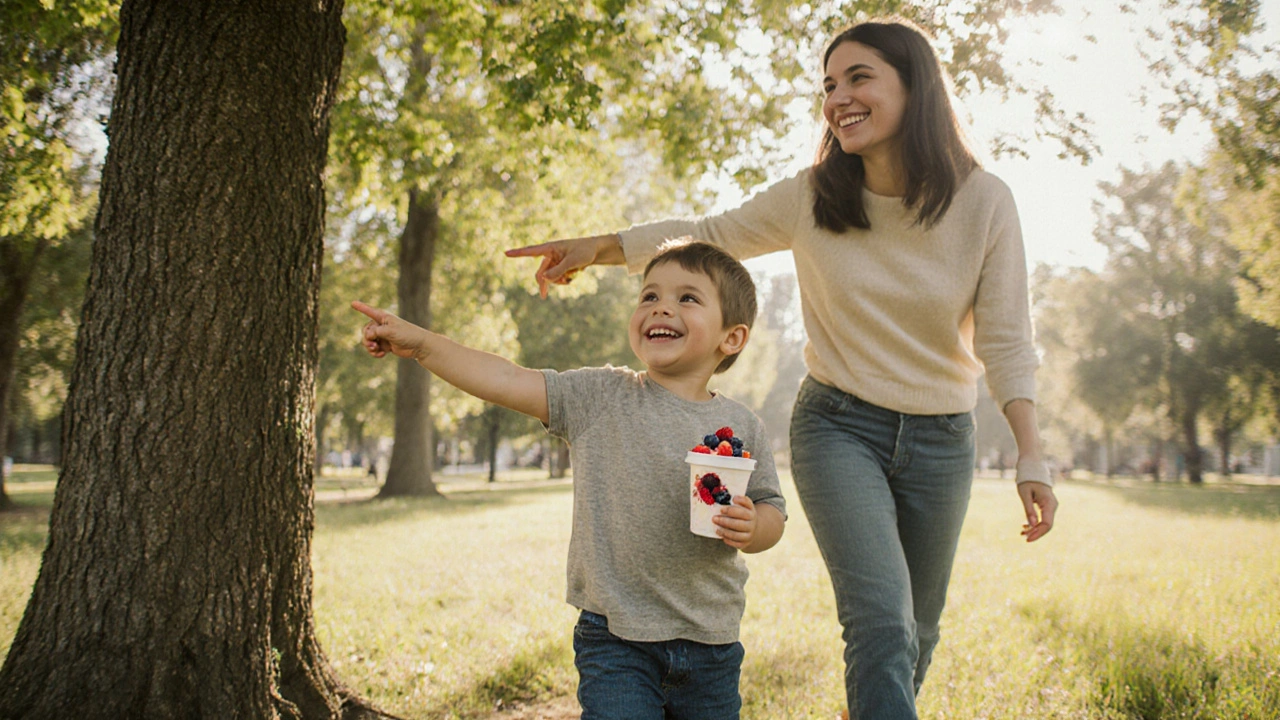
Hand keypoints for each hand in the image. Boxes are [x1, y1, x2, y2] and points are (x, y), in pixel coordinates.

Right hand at [351, 301, 426, 360]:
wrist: (419, 346)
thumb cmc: (407, 334)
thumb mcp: (390, 331)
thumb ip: (376, 332)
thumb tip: (367, 336)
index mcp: (383, 317)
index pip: (369, 311)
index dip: (361, 307)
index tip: (352, 303)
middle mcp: (382, 325)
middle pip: (365, 331)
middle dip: (366, 338)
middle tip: (373, 345)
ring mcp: (383, 336)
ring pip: (368, 341)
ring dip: (370, 347)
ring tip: (376, 350)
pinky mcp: (385, 345)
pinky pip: (374, 349)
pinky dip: (375, 352)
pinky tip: (382, 355)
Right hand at [505, 234, 620, 297]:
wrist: (597, 251)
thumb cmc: (585, 251)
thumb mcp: (572, 262)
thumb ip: (558, 270)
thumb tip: (543, 279)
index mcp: (550, 248)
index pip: (531, 251)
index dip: (518, 253)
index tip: (505, 253)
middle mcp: (551, 255)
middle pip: (541, 272)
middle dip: (545, 283)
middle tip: (543, 297)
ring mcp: (556, 262)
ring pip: (550, 278)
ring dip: (559, 281)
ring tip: (570, 278)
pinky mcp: (561, 267)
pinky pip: (558, 278)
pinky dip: (564, 280)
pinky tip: (573, 276)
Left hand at [713, 495, 757, 549]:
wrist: (753, 528)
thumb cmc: (744, 514)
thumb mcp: (745, 506)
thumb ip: (739, 501)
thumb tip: (729, 496)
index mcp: (751, 512)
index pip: (743, 511)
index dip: (732, 510)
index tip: (722, 508)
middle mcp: (752, 524)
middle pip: (739, 523)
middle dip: (725, 521)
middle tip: (714, 518)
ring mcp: (749, 534)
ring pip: (737, 535)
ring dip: (725, 531)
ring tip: (716, 528)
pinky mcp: (745, 543)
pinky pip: (736, 543)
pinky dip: (728, 540)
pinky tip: (722, 535)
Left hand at [1018, 481, 1056, 541]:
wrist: (1033, 470)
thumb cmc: (1027, 480)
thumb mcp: (1024, 494)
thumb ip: (1029, 509)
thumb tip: (1032, 525)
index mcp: (1049, 503)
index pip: (1047, 524)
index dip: (1038, 533)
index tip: (1027, 539)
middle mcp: (1052, 506)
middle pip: (1047, 525)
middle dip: (1035, 533)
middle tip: (1023, 537)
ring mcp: (1050, 507)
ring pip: (1044, 523)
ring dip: (1034, 529)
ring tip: (1021, 533)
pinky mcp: (1046, 507)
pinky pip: (1042, 519)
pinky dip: (1034, 524)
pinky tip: (1024, 527)